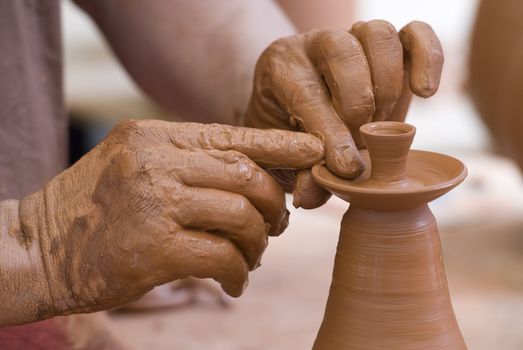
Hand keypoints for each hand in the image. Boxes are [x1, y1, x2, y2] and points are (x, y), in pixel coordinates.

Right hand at [20, 120, 322, 316]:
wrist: (39, 249)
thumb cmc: (96, 209)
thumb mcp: (137, 167)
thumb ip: (188, 164)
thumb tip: (255, 177)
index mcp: (155, 137)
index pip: (233, 135)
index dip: (280, 144)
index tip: (314, 151)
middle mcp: (157, 162)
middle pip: (248, 175)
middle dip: (273, 204)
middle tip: (274, 225)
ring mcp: (155, 203)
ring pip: (242, 215)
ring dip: (258, 242)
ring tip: (250, 258)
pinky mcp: (154, 249)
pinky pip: (223, 256)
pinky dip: (238, 272)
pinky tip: (234, 283)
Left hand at [244, 20, 442, 207]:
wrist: (306, 109)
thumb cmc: (294, 133)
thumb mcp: (288, 157)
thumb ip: (300, 174)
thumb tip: (310, 197)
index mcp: (281, 68)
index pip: (308, 94)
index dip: (332, 134)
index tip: (349, 169)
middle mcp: (315, 43)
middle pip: (342, 52)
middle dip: (358, 105)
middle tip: (363, 139)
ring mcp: (354, 37)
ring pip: (378, 35)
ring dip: (387, 85)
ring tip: (383, 122)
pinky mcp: (391, 42)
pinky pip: (416, 32)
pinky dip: (429, 58)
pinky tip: (425, 92)